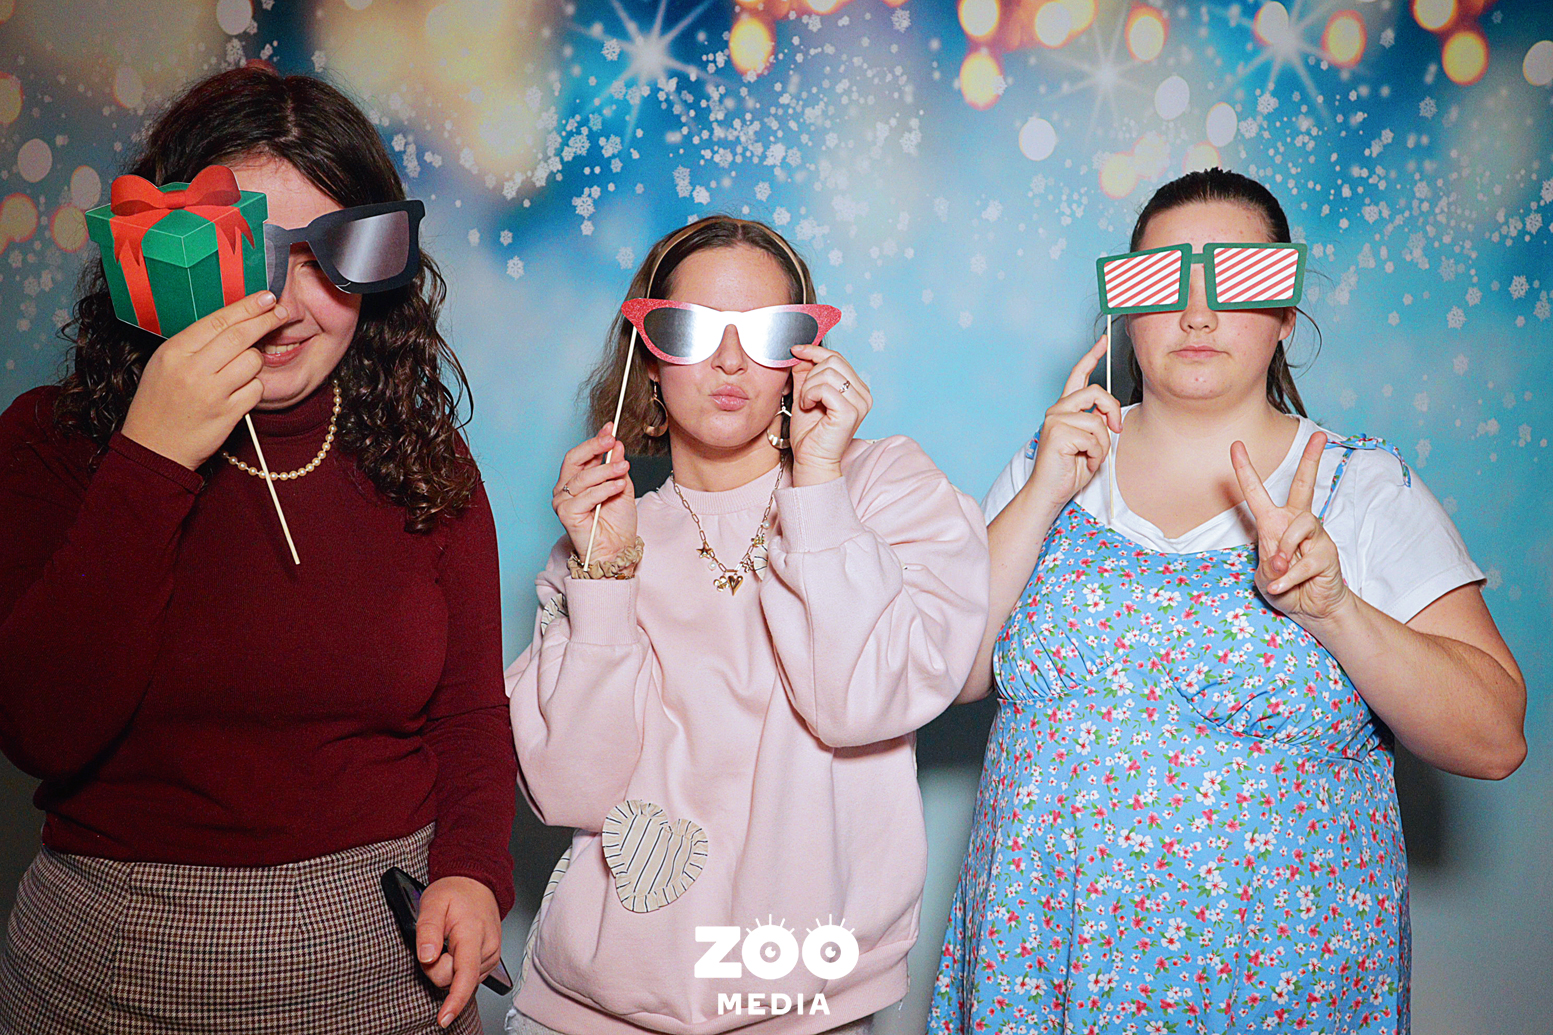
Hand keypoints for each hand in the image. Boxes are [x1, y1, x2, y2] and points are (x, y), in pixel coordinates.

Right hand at [120, 291, 288, 469]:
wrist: (153, 449)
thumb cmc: (159, 404)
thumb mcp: (164, 364)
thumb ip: (195, 343)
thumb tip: (233, 320)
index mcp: (174, 351)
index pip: (218, 320)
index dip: (247, 306)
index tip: (267, 298)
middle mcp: (192, 369)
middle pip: (241, 335)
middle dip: (267, 320)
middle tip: (282, 313)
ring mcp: (212, 393)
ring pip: (253, 361)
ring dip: (256, 360)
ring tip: (242, 368)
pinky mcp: (228, 414)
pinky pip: (256, 389)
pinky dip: (254, 388)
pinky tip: (240, 391)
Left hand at [415, 876, 502, 1028]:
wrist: (477, 883)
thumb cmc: (455, 892)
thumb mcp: (433, 903)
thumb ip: (427, 931)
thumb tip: (427, 957)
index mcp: (473, 934)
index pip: (465, 974)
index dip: (455, 1000)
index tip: (444, 1018)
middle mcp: (487, 949)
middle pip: (455, 980)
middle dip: (437, 968)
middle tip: (434, 943)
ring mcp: (491, 956)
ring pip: (460, 980)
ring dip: (447, 967)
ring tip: (447, 942)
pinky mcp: (490, 960)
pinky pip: (466, 976)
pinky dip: (456, 967)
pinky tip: (455, 949)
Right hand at [554, 423, 637, 566]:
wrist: (617, 550)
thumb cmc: (616, 523)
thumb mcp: (621, 488)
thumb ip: (616, 468)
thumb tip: (616, 446)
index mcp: (576, 480)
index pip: (581, 454)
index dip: (595, 440)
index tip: (610, 428)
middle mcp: (565, 489)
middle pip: (575, 460)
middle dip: (594, 447)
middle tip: (612, 441)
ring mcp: (563, 502)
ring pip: (583, 478)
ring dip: (606, 470)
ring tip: (624, 468)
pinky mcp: (566, 514)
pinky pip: (585, 497)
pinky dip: (603, 489)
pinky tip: (619, 486)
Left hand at [788, 342, 871, 485]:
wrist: (811, 460)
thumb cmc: (810, 433)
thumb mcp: (805, 394)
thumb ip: (806, 374)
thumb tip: (801, 353)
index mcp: (857, 388)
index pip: (837, 357)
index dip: (814, 350)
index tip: (795, 350)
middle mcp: (864, 394)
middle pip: (833, 361)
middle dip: (810, 374)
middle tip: (804, 395)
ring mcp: (860, 403)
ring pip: (828, 373)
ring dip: (808, 386)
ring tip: (806, 403)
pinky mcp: (850, 412)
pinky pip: (825, 388)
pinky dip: (810, 394)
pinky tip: (808, 406)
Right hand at [1020, 337, 1122, 519]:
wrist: (1050, 493)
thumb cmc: (1069, 470)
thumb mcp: (1091, 442)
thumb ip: (1098, 423)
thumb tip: (1109, 416)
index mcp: (1065, 409)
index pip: (1078, 377)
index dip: (1091, 357)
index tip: (1102, 341)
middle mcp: (1057, 410)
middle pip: (1097, 393)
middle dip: (1113, 411)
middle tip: (1115, 430)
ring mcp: (1054, 420)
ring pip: (1097, 422)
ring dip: (1102, 445)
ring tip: (1090, 458)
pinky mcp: (1056, 433)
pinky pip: (1092, 438)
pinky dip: (1095, 455)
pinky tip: (1082, 462)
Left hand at [1231, 431, 1350, 625]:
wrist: (1309, 608)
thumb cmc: (1284, 587)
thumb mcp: (1264, 577)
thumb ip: (1267, 567)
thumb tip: (1280, 559)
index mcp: (1274, 522)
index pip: (1256, 491)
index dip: (1244, 469)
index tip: (1236, 445)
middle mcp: (1296, 522)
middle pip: (1305, 485)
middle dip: (1312, 459)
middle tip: (1321, 436)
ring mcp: (1315, 536)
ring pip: (1298, 529)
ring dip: (1284, 551)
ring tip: (1278, 568)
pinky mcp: (1327, 553)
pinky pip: (1304, 561)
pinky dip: (1288, 578)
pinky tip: (1281, 587)